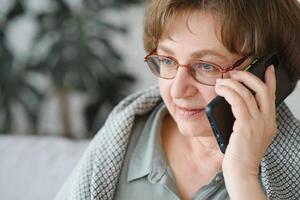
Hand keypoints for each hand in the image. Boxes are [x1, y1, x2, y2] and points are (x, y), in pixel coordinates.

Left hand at [214, 65, 276, 198]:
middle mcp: (266, 120)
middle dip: (248, 77)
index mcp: (269, 122)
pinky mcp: (245, 125)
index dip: (270, 80)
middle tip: (235, 72)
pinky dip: (228, 92)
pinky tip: (221, 90)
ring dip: (232, 83)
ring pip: (247, 93)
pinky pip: (238, 101)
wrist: (241, 172)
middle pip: (262, 89)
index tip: (267, 68)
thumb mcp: (249, 136)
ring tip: (222, 81)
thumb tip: (235, 104)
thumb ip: (247, 121)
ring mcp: (258, 123)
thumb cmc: (241, 156)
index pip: (272, 96)